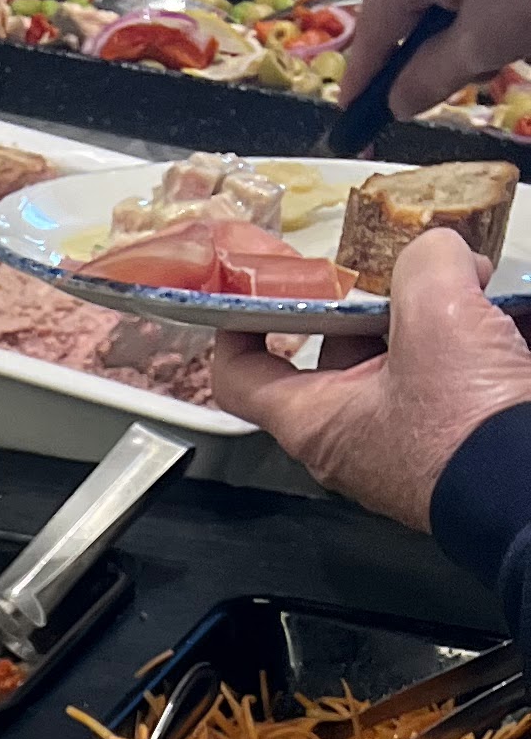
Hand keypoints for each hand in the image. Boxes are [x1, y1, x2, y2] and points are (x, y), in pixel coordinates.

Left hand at [210, 227, 530, 526]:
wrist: (526, 486)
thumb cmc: (466, 431)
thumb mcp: (435, 316)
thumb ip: (422, 264)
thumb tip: (436, 252)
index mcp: (316, 420)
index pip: (240, 377)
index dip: (237, 327)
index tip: (252, 289)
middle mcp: (350, 434)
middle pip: (333, 347)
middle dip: (369, 297)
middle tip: (402, 265)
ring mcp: (399, 436)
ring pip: (396, 352)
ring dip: (426, 310)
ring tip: (466, 281)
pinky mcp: (446, 432)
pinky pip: (443, 369)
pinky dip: (464, 334)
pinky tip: (496, 312)